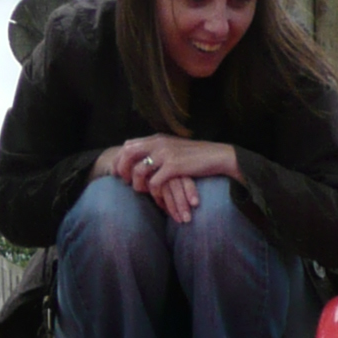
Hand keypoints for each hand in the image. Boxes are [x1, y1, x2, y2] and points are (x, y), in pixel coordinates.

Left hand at [95, 135, 238, 220]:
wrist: (217, 156)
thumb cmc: (197, 157)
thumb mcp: (175, 149)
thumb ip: (160, 151)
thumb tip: (145, 161)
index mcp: (157, 139)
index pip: (129, 144)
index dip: (121, 159)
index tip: (120, 173)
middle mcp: (158, 143)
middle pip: (128, 153)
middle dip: (123, 169)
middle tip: (125, 183)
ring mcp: (166, 154)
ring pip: (139, 171)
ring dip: (138, 185)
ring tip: (142, 193)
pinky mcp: (174, 167)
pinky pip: (155, 183)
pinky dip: (154, 193)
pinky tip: (158, 198)